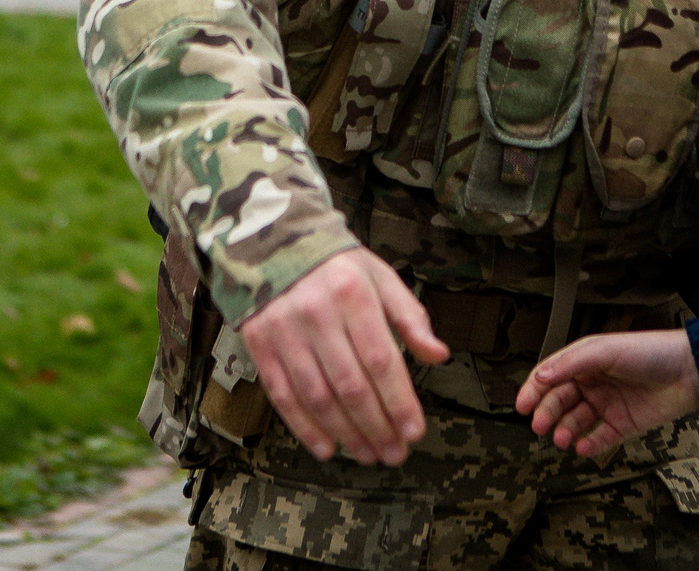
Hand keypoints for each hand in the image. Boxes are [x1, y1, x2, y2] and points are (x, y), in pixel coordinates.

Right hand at [237, 248, 449, 465]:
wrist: (272, 242)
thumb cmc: (337, 266)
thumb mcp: (380, 277)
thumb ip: (410, 317)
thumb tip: (439, 356)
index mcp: (352, 293)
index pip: (381, 359)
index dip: (399, 401)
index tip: (414, 432)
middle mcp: (316, 313)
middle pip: (350, 384)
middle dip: (376, 426)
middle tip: (394, 454)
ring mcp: (283, 330)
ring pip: (317, 395)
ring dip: (345, 433)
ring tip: (367, 455)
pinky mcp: (259, 344)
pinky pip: (282, 395)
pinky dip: (304, 427)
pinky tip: (326, 448)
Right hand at [513, 329, 698, 459]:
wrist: (689, 372)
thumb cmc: (651, 351)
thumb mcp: (606, 349)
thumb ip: (572, 362)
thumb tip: (541, 374)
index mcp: (586, 360)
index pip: (551, 375)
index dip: (534, 390)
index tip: (521, 405)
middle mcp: (594, 382)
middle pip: (560, 400)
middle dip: (547, 413)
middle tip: (539, 426)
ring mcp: (608, 404)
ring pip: (577, 421)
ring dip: (566, 430)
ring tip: (562, 439)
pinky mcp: (624, 424)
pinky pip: (600, 438)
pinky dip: (588, 444)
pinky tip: (582, 447)